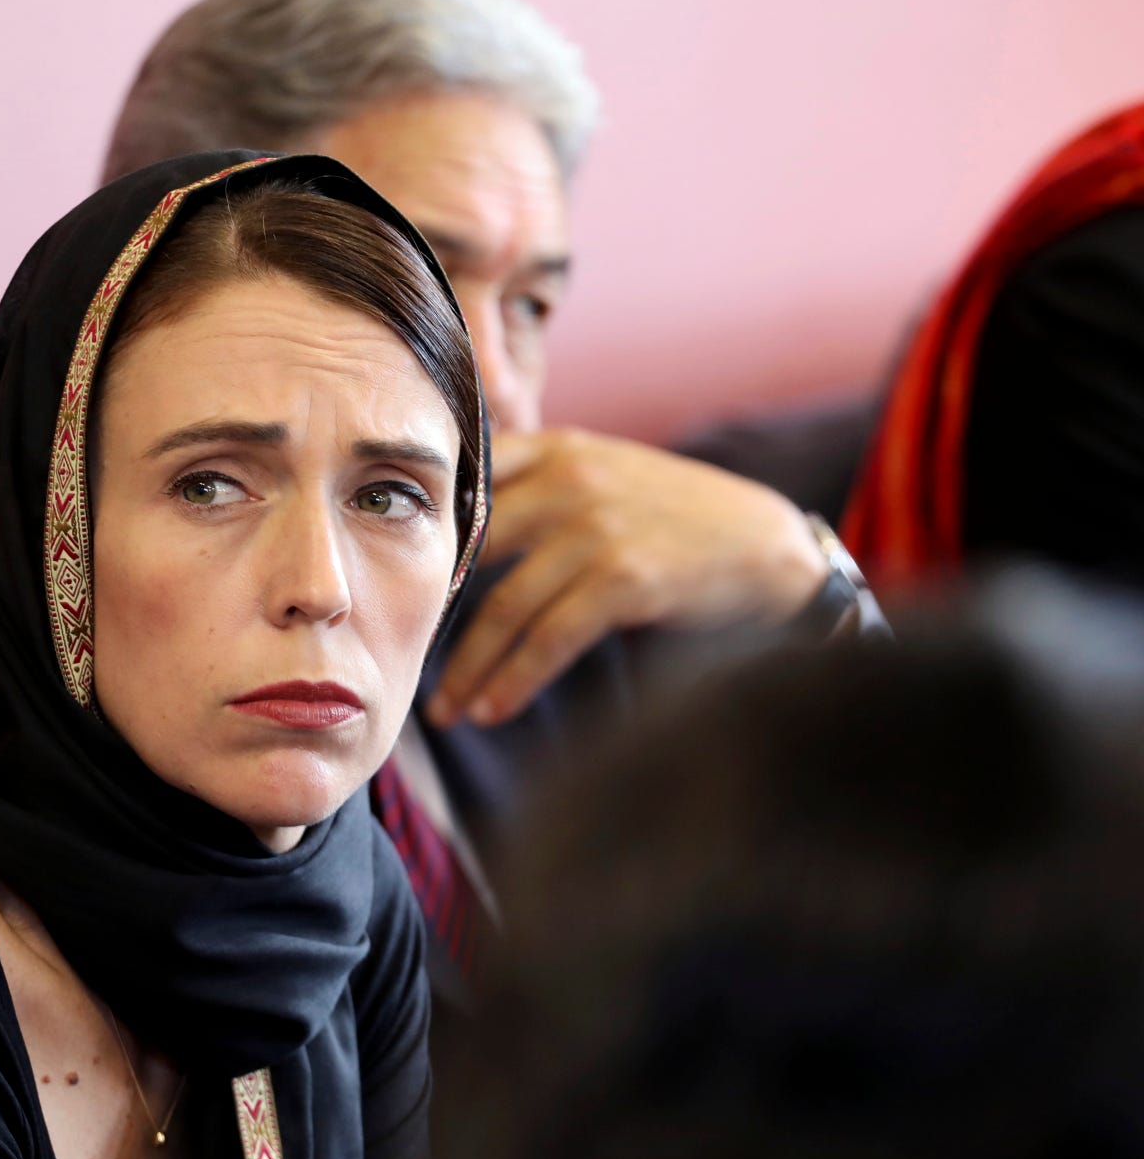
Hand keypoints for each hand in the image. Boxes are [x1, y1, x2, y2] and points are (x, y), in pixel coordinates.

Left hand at [426, 429, 825, 727]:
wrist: (771, 548)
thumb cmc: (675, 521)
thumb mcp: (603, 476)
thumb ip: (535, 488)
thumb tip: (455, 529)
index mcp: (553, 448)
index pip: (460, 486)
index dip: (418, 541)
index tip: (388, 591)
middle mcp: (568, 478)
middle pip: (466, 551)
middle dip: (428, 613)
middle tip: (400, 659)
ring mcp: (595, 527)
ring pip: (502, 606)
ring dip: (468, 667)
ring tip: (446, 710)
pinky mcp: (624, 577)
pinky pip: (549, 639)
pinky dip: (514, 680)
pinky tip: (492, 710)